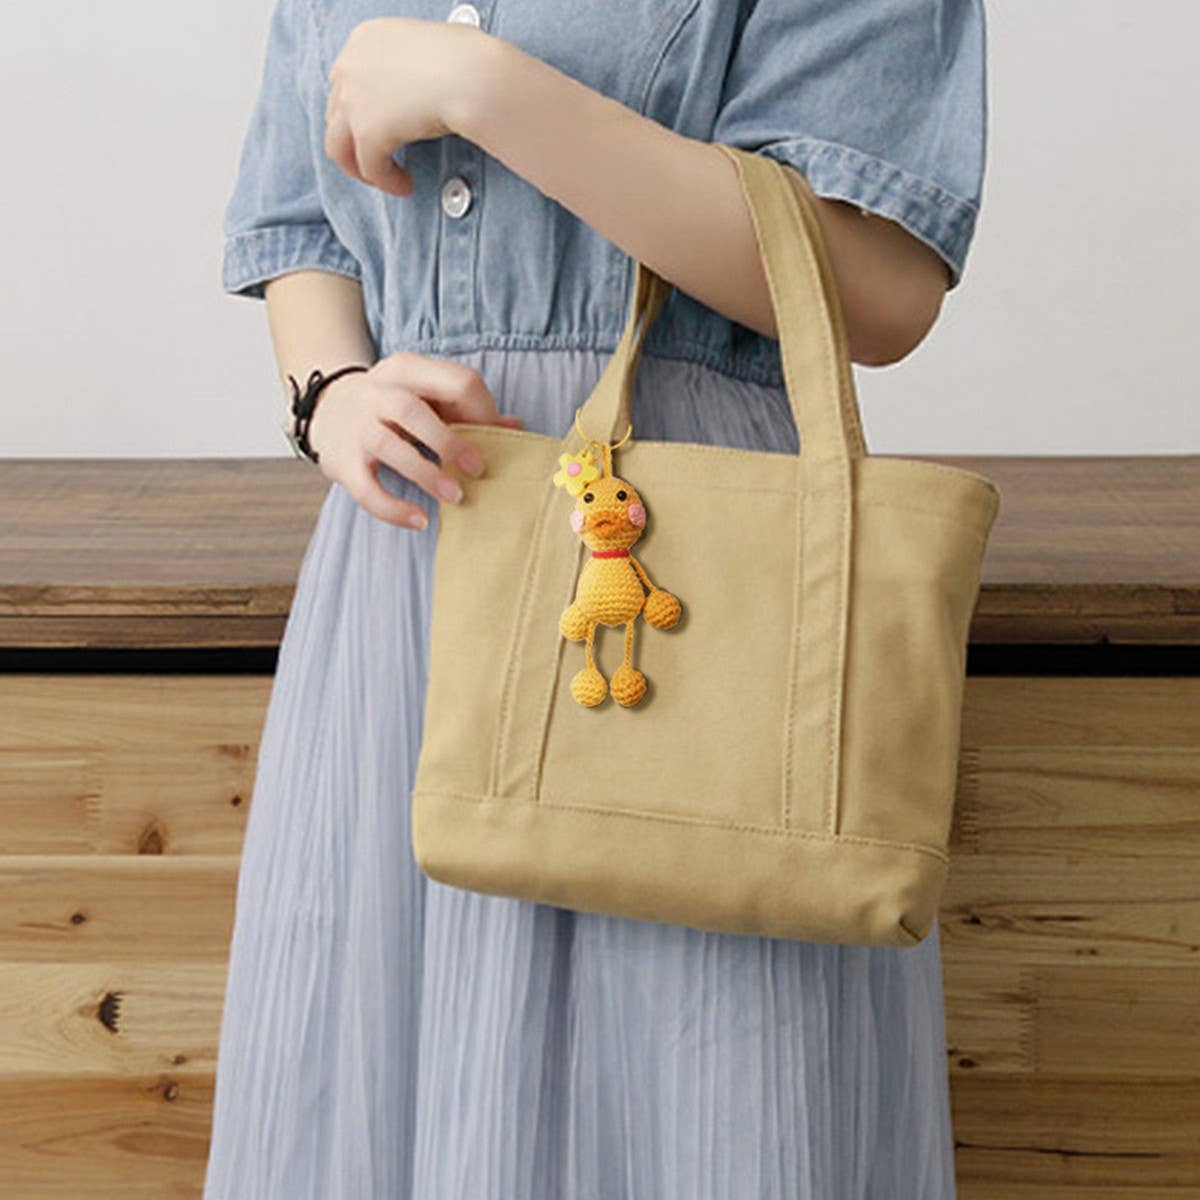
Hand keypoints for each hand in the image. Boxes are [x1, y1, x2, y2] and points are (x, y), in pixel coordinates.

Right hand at [306, 352, 522, 528]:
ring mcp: (356, 426)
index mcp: (408, 369)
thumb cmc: (395, 407)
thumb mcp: (428, 396)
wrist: (329, 410)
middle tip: (478, 470)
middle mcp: (377, 392)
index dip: (483, 413)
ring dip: (425, 473)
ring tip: (454, 496)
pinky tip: (420, 519)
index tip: (495, 442)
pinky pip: (365, 488)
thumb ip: (468, 410)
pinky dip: (392, 508)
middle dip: (449, 441)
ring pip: (387, 444)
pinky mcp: (342, 461)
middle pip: (411, 409)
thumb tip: (516, 427)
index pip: (455, 381)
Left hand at [324, 18, 492, 194]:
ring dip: (361, 169)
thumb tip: (419, 93)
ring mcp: (353, 99)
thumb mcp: (427, 51)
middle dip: (354, 142)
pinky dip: (388, 182)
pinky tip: (405, 185)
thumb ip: (408, 69)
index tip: (375, 127)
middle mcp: (351, 66)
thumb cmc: (467, 62)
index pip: (345, 81)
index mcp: (366, 39)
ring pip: (339, 148)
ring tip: (385, 179)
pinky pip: (370, 169)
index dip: (357, 111)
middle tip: (376, 161)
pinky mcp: (366, 131)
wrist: (472, 76)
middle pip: (336, 115)